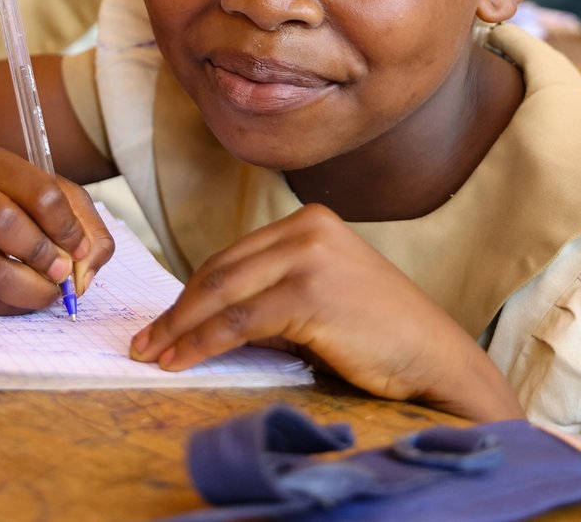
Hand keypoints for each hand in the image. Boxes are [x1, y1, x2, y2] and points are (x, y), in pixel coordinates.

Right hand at [0, 144, 115, 314]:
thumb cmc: (7, 196)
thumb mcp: (47, 190)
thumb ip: (81, 222)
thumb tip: (84, 270)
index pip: (38, 192)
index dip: (67, 226)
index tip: (79, 247)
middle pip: (3, 223)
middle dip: (44, 254)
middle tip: (63, 272)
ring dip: (33, 290)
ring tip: (50, 290)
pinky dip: (14, 306)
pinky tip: (26, 296)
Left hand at [128, 204, 524, 421]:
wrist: (436, 360)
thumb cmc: (381, 338)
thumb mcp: (322, 297)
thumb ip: (273, 292)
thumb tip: (205, 318)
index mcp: (311, 221)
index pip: (233, 256)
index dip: (190, 292)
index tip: (162, 322)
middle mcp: (309, 228)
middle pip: (220, 269)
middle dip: (177, 310)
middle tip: (144, 341)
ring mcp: (310, 256)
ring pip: (222, 292)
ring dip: (180, 328)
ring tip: (153, 354)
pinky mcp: (310, 292)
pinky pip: (238, 321)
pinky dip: (202, 343)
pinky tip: (181, 360)